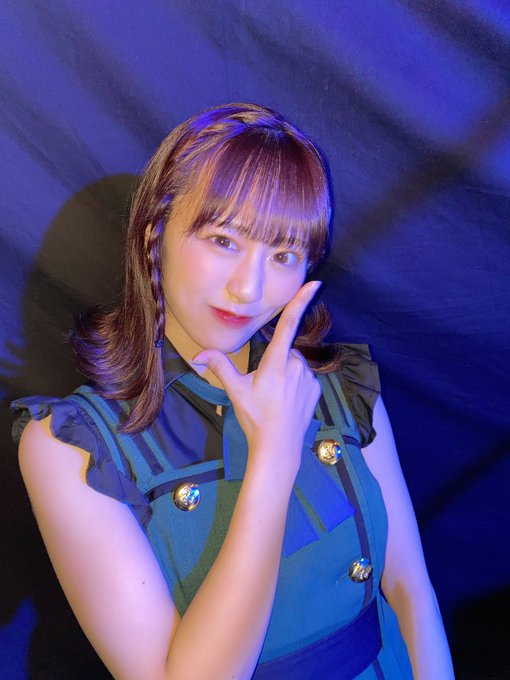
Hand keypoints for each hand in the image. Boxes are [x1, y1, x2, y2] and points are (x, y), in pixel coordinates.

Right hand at [191, 282, 322, 477]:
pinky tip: (286, 402)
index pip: (289, 324)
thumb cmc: (255, 418)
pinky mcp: (316, 390)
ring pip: (294, 365)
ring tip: (274, 398)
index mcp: (277, 362)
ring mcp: (308, 378)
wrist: (278, 447)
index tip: (315, 284)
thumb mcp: (234, 391)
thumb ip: (219, 367)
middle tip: (263, 387)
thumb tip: (197, 355)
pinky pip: (304, 378)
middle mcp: (296, 366)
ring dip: (285, 374)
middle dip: (275, 362)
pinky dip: (295, 384)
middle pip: (285, 351)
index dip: (301, 301)